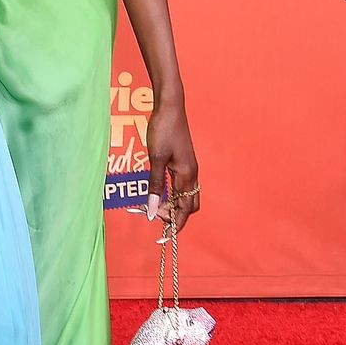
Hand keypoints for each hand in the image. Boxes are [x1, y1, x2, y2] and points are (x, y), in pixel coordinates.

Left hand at [145, 97, 199, 232]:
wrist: (170, 107)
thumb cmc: (163, 130)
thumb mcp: (155, 159)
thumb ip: (155, 185)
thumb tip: (153, 210)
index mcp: (187, 175)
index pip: (185, 209)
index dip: (175, 224)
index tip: (164, 237)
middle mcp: (192, 174)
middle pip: (189, 205)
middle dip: (174, 215)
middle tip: (154, 216)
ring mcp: (189, 168)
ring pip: (186, 196)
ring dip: (172, 204)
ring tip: (155, 206)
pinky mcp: (184, 163)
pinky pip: (182, 185)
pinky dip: (172, 194)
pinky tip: (159, 192)